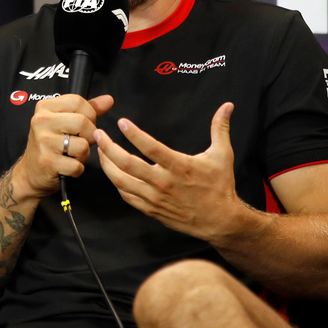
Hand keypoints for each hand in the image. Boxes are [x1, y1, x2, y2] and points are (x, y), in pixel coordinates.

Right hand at [12, 93, 112, 198]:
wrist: (30, 172)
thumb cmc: (50, 145)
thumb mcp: (64, 122)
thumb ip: (87, 110)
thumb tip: (108, 100)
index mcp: (45, 107)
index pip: (78, 101)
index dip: (89, 114)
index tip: (84, 125)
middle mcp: (41, 121)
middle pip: (83, 122)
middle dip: (89, 136)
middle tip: (80, 142)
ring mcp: (43, 141)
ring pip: (83, 144)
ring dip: (83, 154)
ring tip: (71, 155)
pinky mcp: (47, 161)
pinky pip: (77, 165)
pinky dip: (77, 169)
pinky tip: (67, 167)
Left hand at [95, 102, 243, 242]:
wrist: (220, 221)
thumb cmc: (220, 187)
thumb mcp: (223, 155)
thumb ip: (220, 128)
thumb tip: (227, 106)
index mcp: (179, 166)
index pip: (150, 148)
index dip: (133, 134)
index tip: (121, 122)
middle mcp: (164, 183)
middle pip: (128, 164)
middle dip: (109, 148)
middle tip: (99, 134)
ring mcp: (155, 198)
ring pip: (122, 182)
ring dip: (107, 165)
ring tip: (101, 151)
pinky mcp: (151, 210)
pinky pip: (127, 196)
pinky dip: (116, 183)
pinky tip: (113, 172)